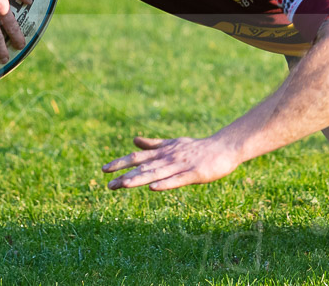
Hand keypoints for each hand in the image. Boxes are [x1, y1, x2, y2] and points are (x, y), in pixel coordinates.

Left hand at [103, 135, 242, 190]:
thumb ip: (153, 144)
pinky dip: (165, 184)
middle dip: (125, 176)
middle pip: (144, 167)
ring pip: (157, 173)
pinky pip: (177, 180)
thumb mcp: (172, 143)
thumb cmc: (197, 147)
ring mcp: (181, 165)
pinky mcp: (194, 174)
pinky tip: (153, 188)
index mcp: (163, 151)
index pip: (137, 157)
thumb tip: (134, 140)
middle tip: (108, 185)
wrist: (224, 147)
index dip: (120, 163)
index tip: (104, 170)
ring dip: (140, 179)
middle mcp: (169, 157)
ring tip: (124, 184)